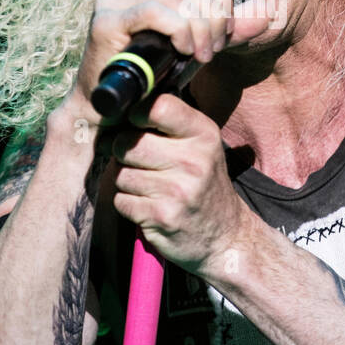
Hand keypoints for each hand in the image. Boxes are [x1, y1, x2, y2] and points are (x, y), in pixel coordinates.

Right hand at [61, 0, 273, 129]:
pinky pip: (155, 11)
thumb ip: (229, 29)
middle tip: (212, 51)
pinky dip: (180, 30)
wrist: (110, 113)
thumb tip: (269, 11)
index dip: (220, 2)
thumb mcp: (197, 47)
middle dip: (213, 17)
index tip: (220, 38)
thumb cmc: (152, 79)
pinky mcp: (106, 20)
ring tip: (200, 56)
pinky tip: (184, 52)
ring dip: (200, 28)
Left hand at [101, 90, 252, 279]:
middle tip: (138, 161)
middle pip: (128, 142)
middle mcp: (193, 160)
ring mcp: (178, 190)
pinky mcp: (162, 216)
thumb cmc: (204, 185)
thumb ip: (169, 124)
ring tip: (149, 187)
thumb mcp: (201, 147)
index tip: (134, 123)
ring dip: (126, 181)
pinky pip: (121, 200)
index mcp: (203, 135)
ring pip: (120, 173)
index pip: (159, 107)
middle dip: (123, 151)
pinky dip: (128, 204)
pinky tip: (148, 206)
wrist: (225, 237)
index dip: (136, 113)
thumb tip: (119, 107)